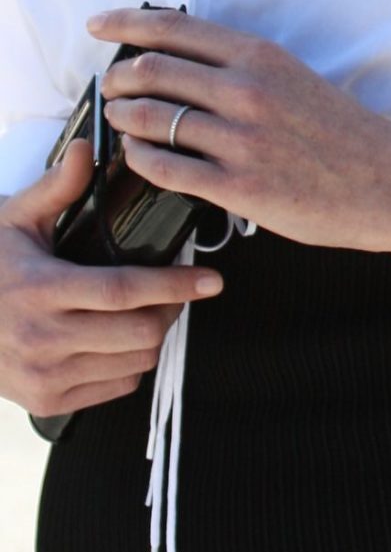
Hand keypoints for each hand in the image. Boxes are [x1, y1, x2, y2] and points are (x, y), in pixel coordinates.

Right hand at [0, 141, 222, 416]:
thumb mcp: (15, 221)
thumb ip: (56, 187)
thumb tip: (85, 149)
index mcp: (39, 290)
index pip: (123, 291)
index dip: (173, 285)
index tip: (210, 279)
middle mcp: (43, 340)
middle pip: (139, 332)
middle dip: (172, 308)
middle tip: (179, 289)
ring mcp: (45, 377)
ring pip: (135, 362)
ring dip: (154, 335)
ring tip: (150, 310)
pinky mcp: (48, 402)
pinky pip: (118, 387)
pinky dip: (131, 363)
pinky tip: (121, 338)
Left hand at [92, 7, 390, 277]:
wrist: (389, 181)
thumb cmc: (341, 132)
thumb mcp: (293, 79)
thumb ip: (241, 69)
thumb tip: (180, 63)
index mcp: (260, 57)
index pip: (173, 28)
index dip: (125, 23)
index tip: (96, 25)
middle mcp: (247, 91)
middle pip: (152, 71)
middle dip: (116, 77)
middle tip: (107, 86)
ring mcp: (242, 140)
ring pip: (151, 119)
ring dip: (122, 117)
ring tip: (118, 120)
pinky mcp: (240, 187)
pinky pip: (166, 168)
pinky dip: (140, 159)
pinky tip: (137, 157)